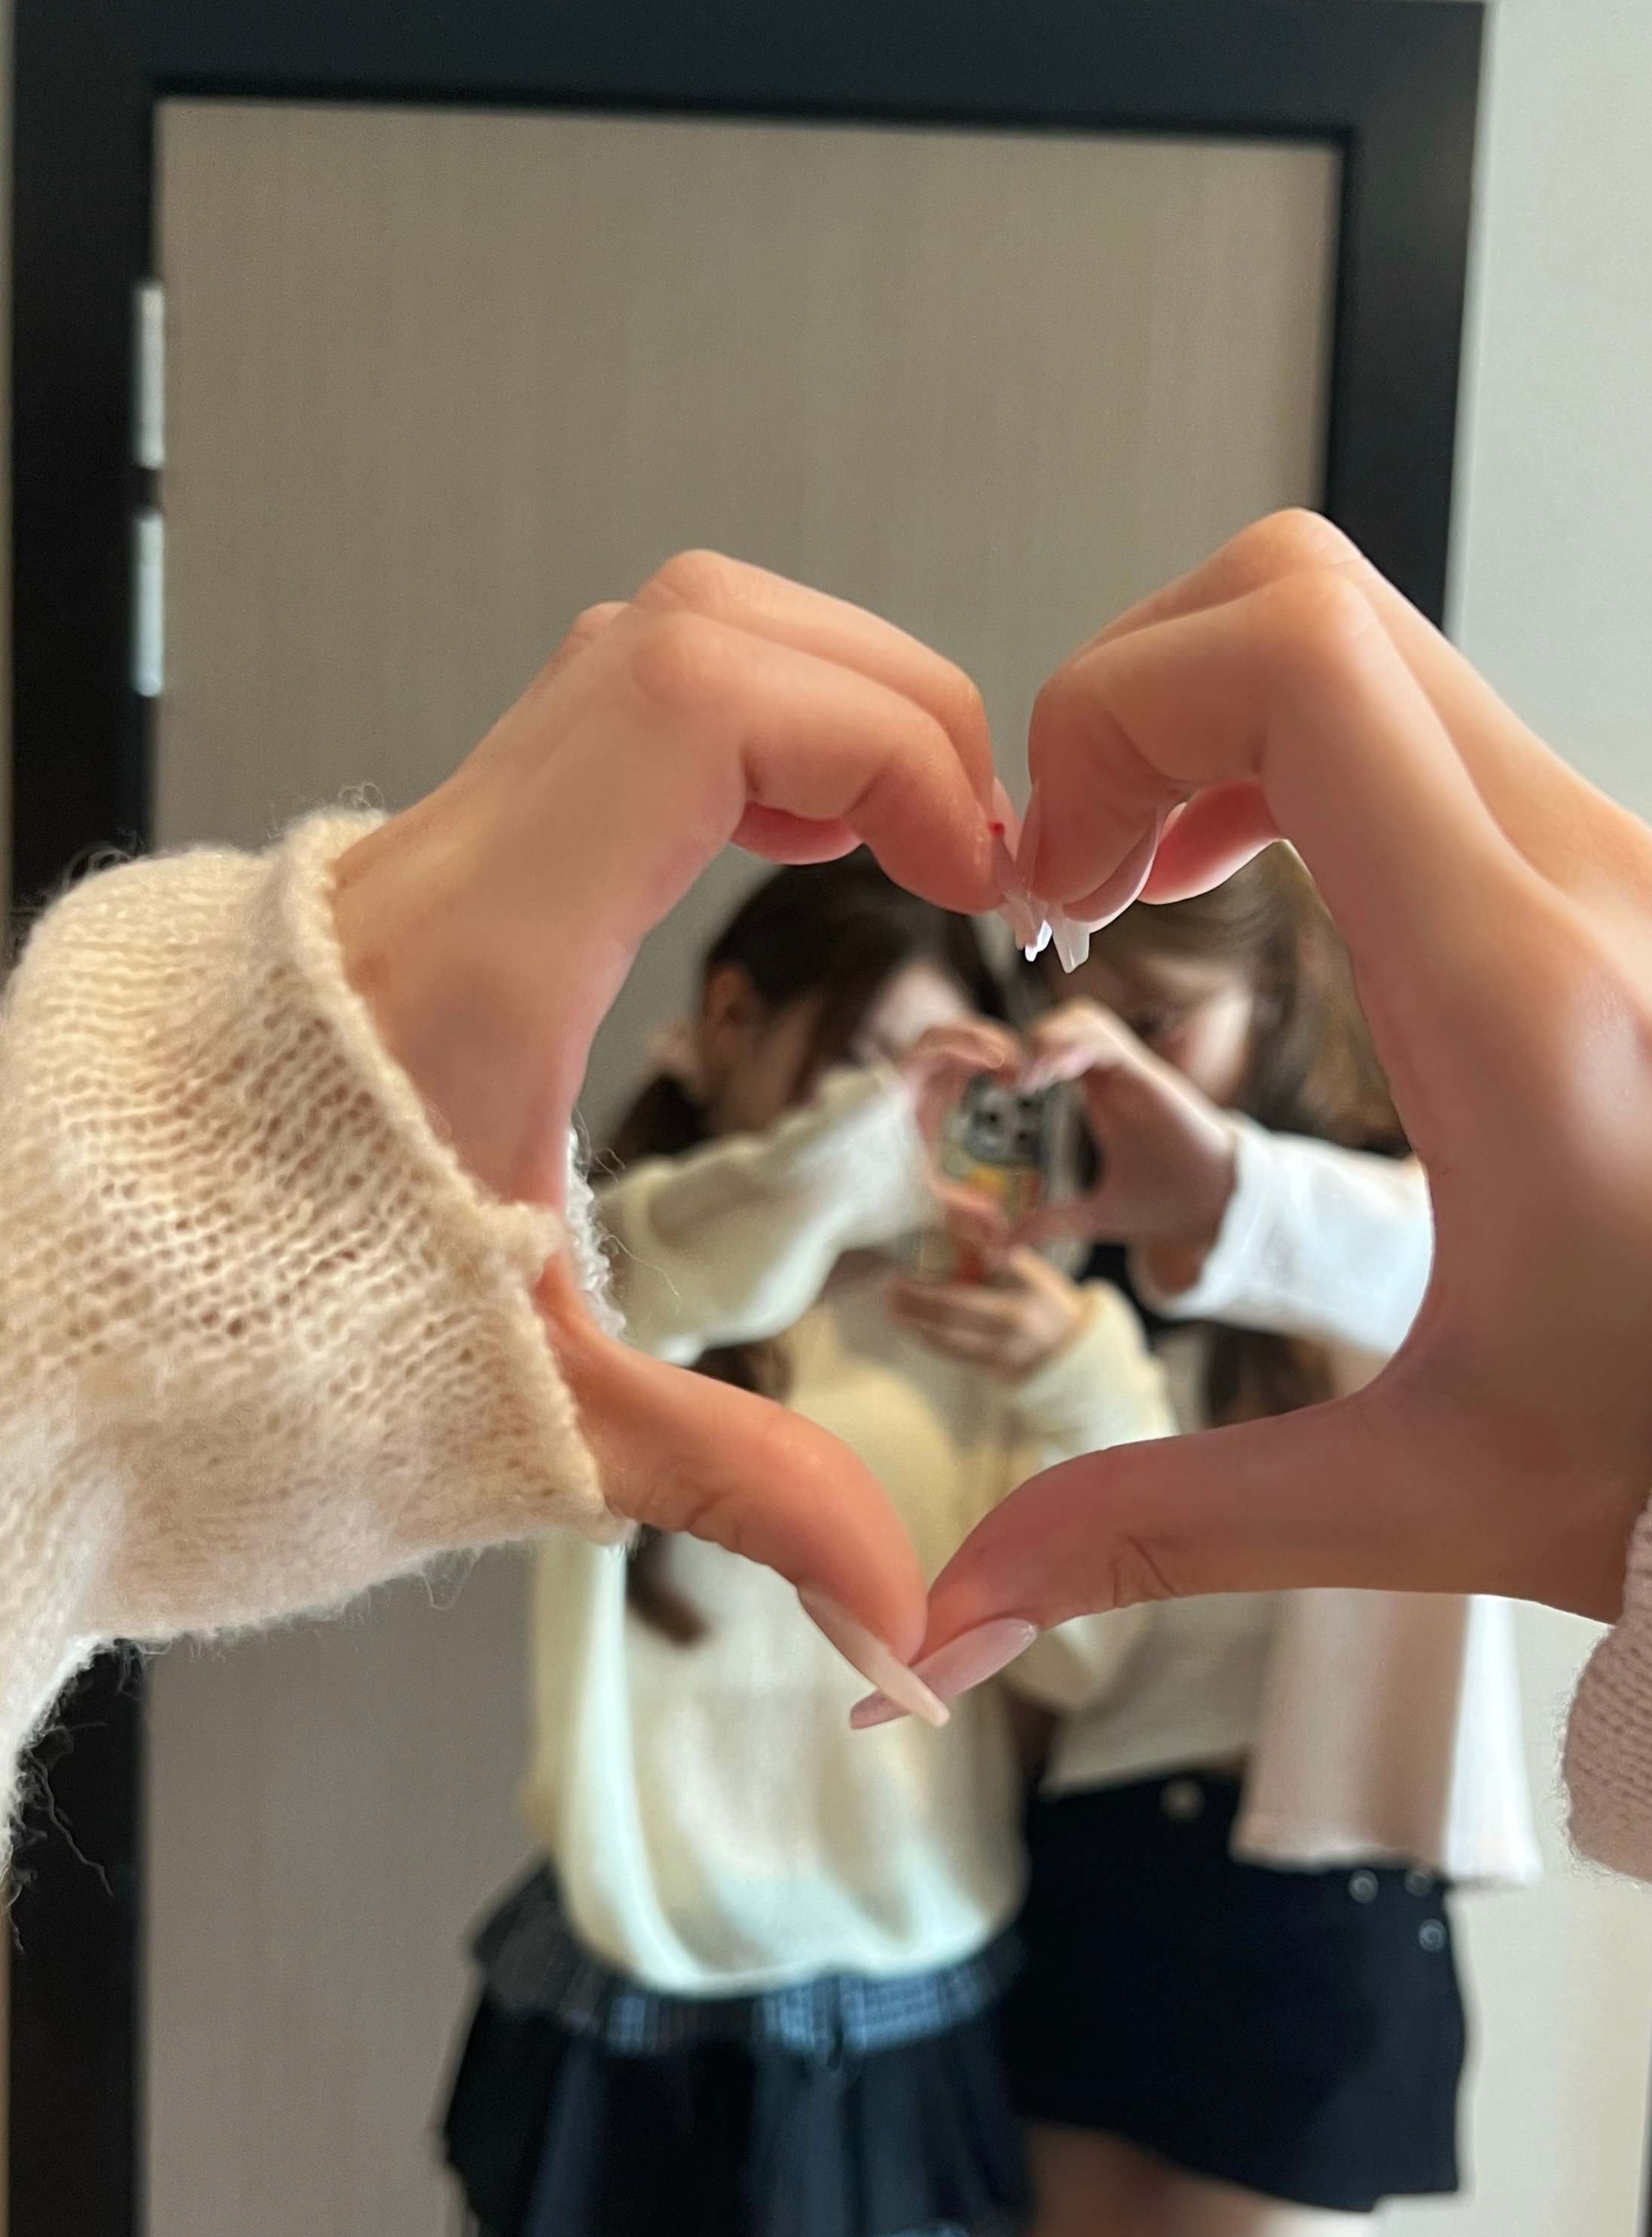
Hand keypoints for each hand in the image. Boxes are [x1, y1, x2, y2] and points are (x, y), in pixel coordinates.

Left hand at [332, 552, 1005, 1663]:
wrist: (45, 1347)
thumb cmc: (235, 1364)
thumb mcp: (519, 1420)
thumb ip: (733, 1492)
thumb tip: (900, 1611)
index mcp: (479, 959)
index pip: (694, 704)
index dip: (879, 742)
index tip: (974, 866)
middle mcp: (445, 868)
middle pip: (694, 625)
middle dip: (881, 706)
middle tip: (971, 848)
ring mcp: (428, 855)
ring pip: (646, 644)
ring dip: (809, 706)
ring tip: (903, 838)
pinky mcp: (430, 879)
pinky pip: (602, 722)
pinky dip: (734, 740)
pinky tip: (792, 838)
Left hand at [886, 1251, 1090, 1384]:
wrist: (1074, 1351)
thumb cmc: (1052, 1304)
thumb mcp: (1039, 1275)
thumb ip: (1009, 1262)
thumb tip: (980, 1247)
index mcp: (1021, 1297)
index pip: (972, 1289)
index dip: (936, 1283)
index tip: (911, 1268)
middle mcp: (1010, 1326)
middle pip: (953, 1313)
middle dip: (917, 1301)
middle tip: (891, 1287)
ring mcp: (1001, 1352)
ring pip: (949, 1338)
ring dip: (916, 1323)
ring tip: (892, 1308)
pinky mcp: (993, 1370)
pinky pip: (955, 1355)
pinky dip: (930, 1341)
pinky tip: (913, 1328)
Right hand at [925, 510, 1651, 1642]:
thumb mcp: (1421, 1496)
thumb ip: (1168, 1529)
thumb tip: (969, 1606)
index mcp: (1512, 990)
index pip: (1294, 662)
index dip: (1117, 714)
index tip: (1057, 885)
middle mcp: (1571, 877)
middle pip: (1306, 595)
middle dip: (1133, 699)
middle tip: (1073, 879)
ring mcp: (1605, 859)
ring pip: (1366, 641)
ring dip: (1209, 724)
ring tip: (1136, 888)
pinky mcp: (1613, 881)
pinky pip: (1423, 722)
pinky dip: (1293, 757)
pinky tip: (1252, 895)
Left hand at [1014, 1000, 1237, 1288]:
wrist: (1211, 1213)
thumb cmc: (1162, 1204)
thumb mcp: (1095, 1215)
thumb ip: (1053, 1222)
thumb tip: (1008, 1245)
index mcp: (1102, 1095)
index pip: (1056, 1046)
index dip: (1023, 1054)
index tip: (997, 1087)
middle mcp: (1116, 1077)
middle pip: (1066, 1020)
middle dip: (1030, 1037)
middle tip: (1007, 1078)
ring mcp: (1134, 1074)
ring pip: (1086, 1020)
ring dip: (1049, 1037)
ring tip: (1027, 1078)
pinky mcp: (1152, 1081)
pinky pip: (1110, 1044)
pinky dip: (1076, 1047)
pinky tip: (1051, 1075)